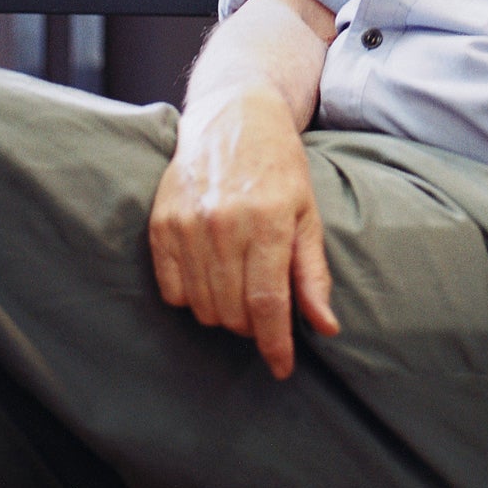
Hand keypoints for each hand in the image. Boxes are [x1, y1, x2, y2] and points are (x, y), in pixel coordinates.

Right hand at [148, 85, 339, 378]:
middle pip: (233, 311)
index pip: (267, 303)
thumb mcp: (308, 213)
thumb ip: (312, 273)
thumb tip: (326, 328)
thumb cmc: (280, 166)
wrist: (235, 118)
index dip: (274, 344)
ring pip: (203, 306)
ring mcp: (188, 225)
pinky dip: (191, 297)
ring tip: (239, 288)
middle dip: (253, 326)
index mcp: (269, 221)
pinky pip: (172, 290)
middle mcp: (225, 224)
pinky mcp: (161, 224)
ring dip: (224, 313)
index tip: (281, 369)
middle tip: (264, 311)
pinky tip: (210, 277)